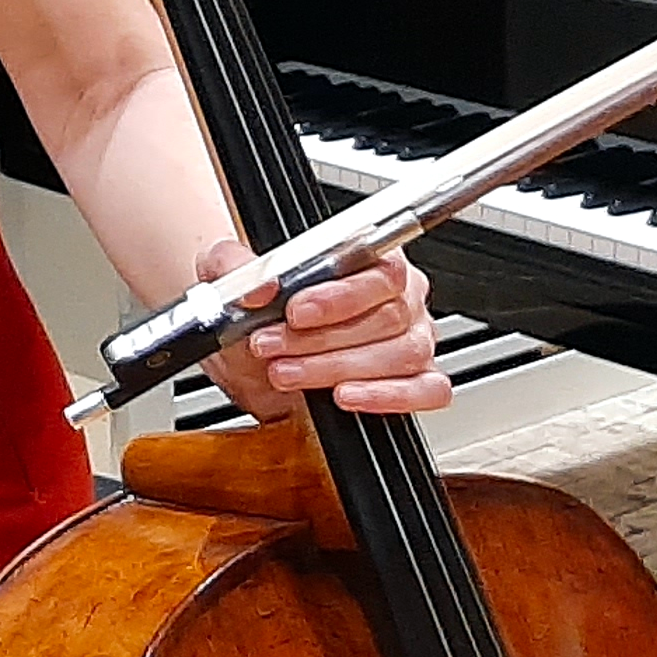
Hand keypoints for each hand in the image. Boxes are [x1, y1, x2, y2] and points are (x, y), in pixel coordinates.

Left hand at [197, 236, 447, 422]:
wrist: (252, 362)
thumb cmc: (256, 314)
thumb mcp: (228, 276)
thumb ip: (235, 269)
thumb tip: (260, 287)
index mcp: (368, 260)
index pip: (379, 270)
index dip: (340, 295)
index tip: (295, 312)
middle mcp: (400, 297)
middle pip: (386, 316)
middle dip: (321, 339)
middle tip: (273, 347)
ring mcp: (414, 339)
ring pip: (401, 354)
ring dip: (337, 368)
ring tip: (288, 372)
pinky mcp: (417, 380)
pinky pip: (428, 390)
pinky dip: (388, 395)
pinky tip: (346, 395)